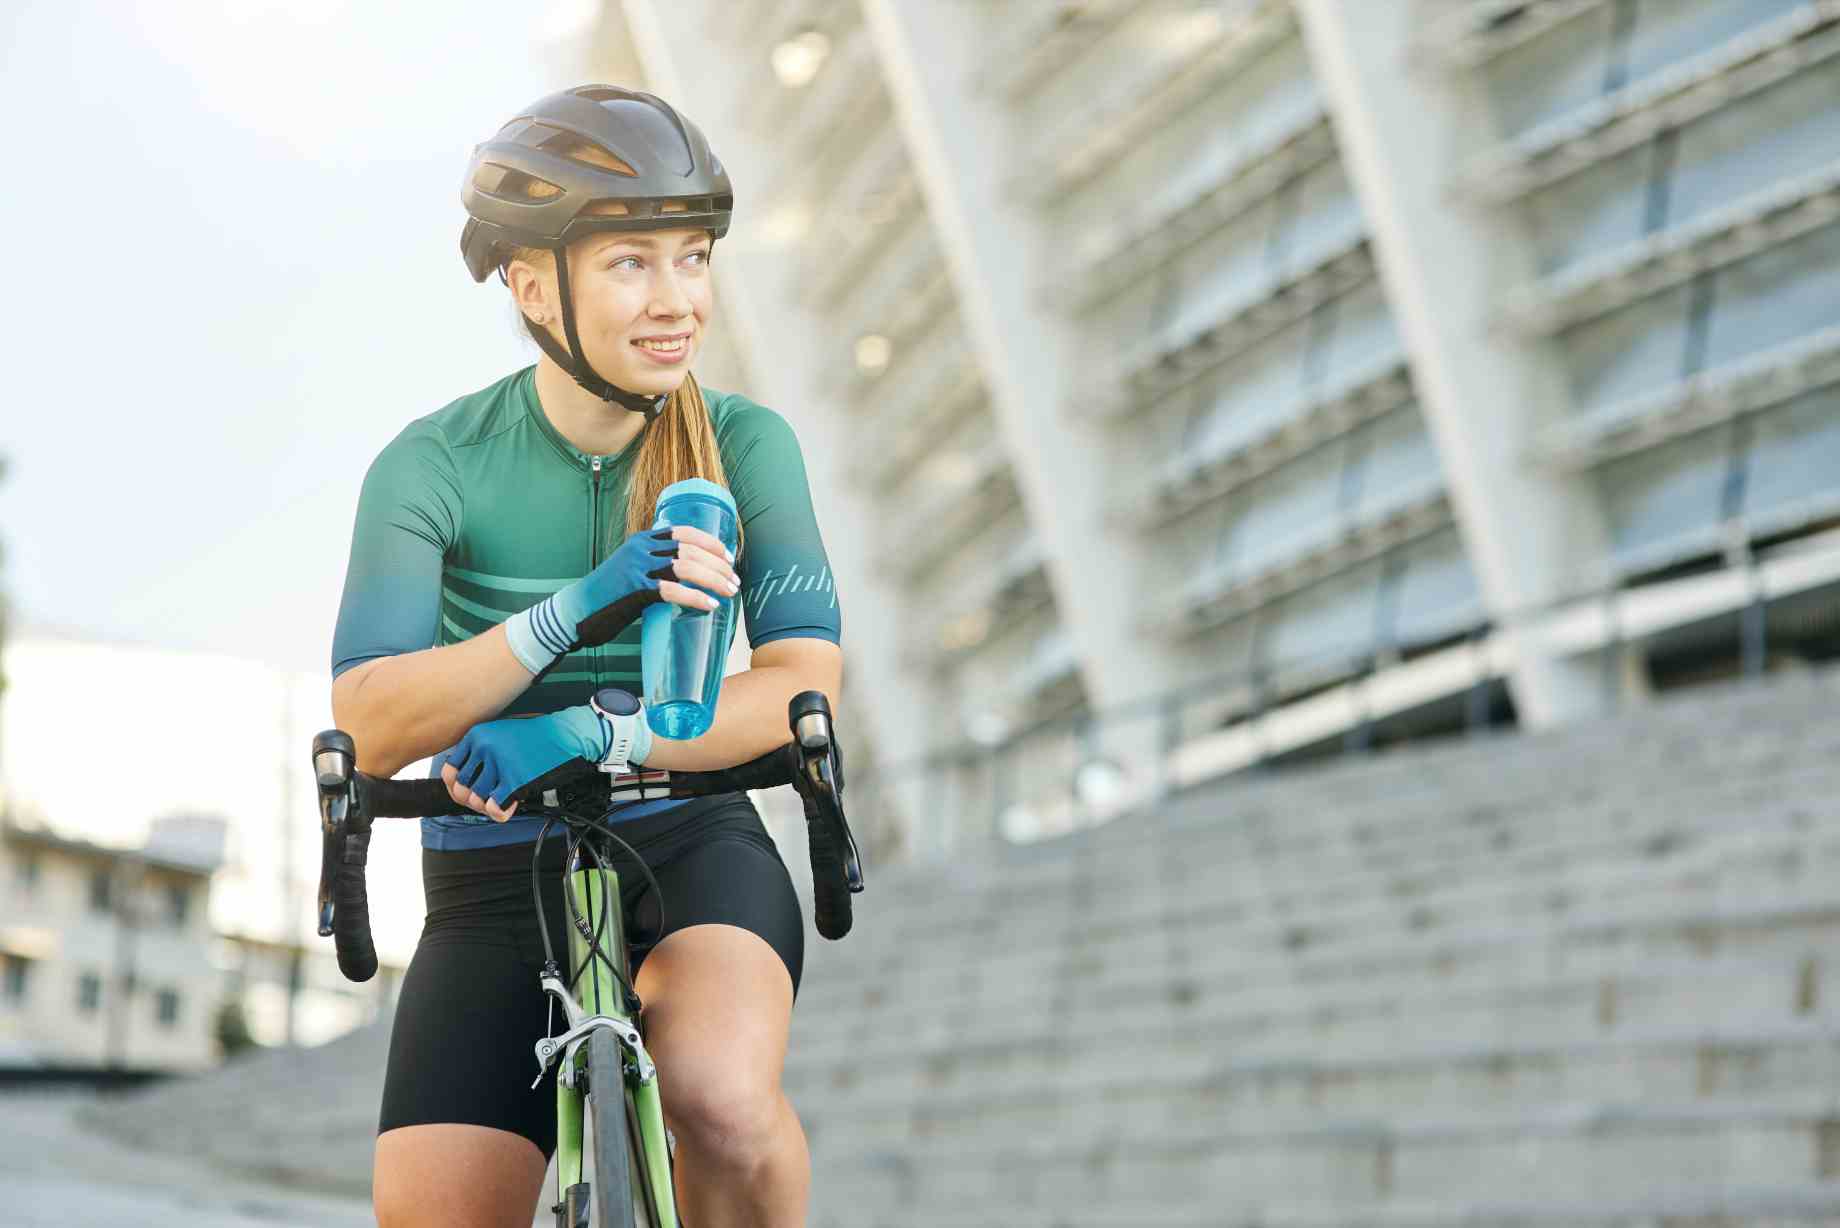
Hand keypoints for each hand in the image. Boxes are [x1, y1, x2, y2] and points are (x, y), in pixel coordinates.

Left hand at [440, 707, 605, 820]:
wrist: (567, 735)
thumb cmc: (536, 737)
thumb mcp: (500, 735)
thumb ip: (478, 755)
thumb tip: (459, 787)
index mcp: (477, 735)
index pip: (450, 770)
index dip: (457, 786)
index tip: (469, 790)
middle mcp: (484, 747)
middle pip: (462, 788)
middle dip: (473, 799)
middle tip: (488, 798)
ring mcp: (499, 763)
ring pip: (478, 800)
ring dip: (489, 806)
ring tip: (502, 801)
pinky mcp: (516, 780)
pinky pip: (495, 807)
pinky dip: (500, 812)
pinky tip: (510, 805)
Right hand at [505, 525, 739, 674]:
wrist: (576, 612)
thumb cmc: (607, 596)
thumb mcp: (632, 571)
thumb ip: (655, 567)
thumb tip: (688, 575)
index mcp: (642, 540)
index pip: (683, 532)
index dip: (710, 542)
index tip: (728, 557)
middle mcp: (641, 549)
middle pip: (690, 549)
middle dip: (718, 565)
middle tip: (734, 581)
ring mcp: (637, 568)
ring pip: (686, 567)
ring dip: (713, 580)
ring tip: (729, 592)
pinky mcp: (635, 590)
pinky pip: (674, 591)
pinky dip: (695, 598)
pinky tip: (710, 605)